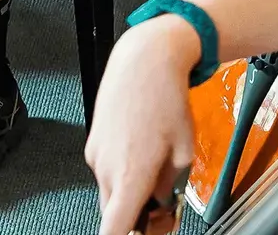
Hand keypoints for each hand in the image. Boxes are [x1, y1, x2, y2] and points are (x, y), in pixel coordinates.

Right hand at [85, 17, 198, 234]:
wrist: (143, 60)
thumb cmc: (166, 100)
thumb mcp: (184, 152)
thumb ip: (170, 188)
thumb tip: (159, 203)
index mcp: (130, 174)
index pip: (113, 228)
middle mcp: (106, 166)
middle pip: (114, 214)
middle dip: (137, 219)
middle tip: (165, 206)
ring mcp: (95, 152)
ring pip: (111, 192)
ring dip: (130, 194)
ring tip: (157, 170)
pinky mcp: (93, 140)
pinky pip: (107, 171)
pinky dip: (123, 174)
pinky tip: (143, 153)